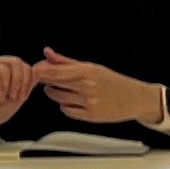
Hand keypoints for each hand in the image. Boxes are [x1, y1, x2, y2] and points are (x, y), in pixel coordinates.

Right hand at [0, 55, 42, 140]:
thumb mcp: (17, 96)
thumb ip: (27, 84)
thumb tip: (37, 72)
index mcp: (0, 67)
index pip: (21, 63)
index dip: (27, 79)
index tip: (23, 96)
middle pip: (15, 61)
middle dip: (20, 81)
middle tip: (15, 96)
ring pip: (4, 68)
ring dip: (8, 86)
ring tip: (5, 99)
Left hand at [33, 52, 162, 127]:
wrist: (134, 98)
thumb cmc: (111, 81)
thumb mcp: (90, 67)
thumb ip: (65, 61)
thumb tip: (47, 52)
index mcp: (86, 71)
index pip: (54, 71)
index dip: (40, 71)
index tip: (35, 70)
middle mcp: (87, 86)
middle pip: (53, 84)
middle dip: (48, 81)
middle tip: (51, 79)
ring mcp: (88, 102)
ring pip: (57, 98)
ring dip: (56, 94)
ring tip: (66, 90)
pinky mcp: (90, 115)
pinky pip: (66, 110)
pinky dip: (66, 106)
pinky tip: (75, 101)